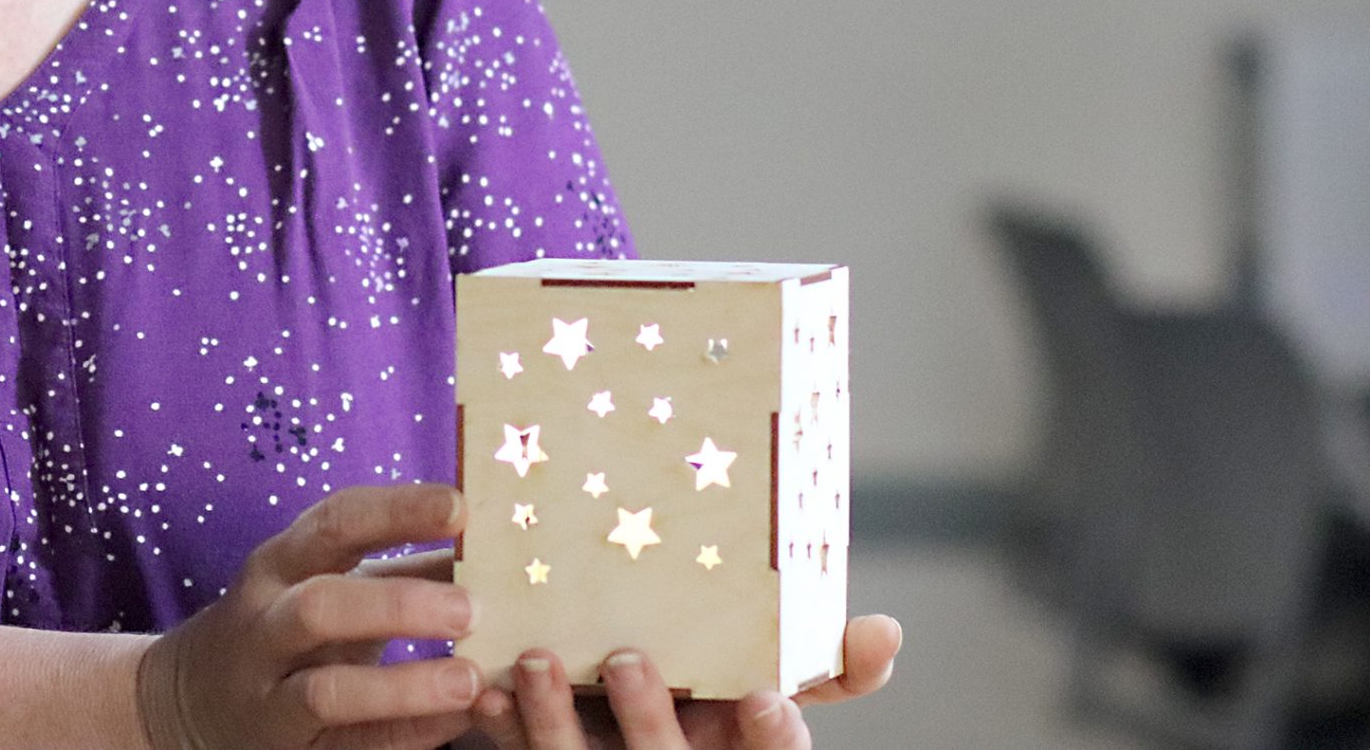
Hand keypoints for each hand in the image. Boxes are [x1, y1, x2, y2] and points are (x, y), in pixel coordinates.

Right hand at [135, 483, 486, 749]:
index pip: (334, 524)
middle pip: (321, 607)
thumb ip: (401, 566)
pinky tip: (457, 720)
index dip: (396, 511)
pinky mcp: (286, 747)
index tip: (460, 507)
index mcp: (279, 564)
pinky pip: (350, 746)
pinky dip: (406, 732)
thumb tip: (487, 543)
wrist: (194, 700)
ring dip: (403, 685)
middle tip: (471, 608)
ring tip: (470, 679)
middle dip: (397, 605)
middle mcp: (265, 624)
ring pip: (328, 691)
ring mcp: (269, 693)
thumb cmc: (285, 625)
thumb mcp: (325, 581)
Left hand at [461, 614, 902, 749]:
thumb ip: (826, 666)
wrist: (620, 727)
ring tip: (537, 660)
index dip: (774, 742)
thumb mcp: (763, 691)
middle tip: (628, 657)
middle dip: (647, 723)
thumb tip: (888, 631)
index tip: (767, 700)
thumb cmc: (707, 708)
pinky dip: (497, 724)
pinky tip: (481, 688)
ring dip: (553, 721)